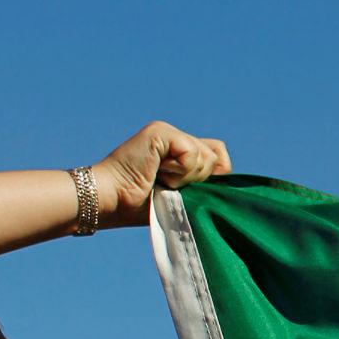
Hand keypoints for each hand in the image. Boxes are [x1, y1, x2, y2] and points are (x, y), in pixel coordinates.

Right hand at [92, 121, 231, 227]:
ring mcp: (166, 132)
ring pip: (206, 156)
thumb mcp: (180, 197)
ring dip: (187, 178)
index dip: (216, 174)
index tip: (195, 190)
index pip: (217, 154)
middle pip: (216, 155)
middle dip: (200, 179)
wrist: (111, 201)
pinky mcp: (159, 131)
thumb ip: (200, 185)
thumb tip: (227, 184)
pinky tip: (159, 173)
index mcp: (178, 152)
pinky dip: (180, 171)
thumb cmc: (141, 206)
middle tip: (172, 186)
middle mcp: (174, 137)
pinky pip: (191, 153)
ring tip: (162, 180)